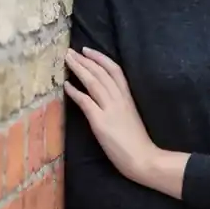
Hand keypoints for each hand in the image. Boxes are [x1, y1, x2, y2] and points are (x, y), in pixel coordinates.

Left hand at [64, 47, 158, 181]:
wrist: (143, 158)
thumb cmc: (137, 142)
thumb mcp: (130, 115)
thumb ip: (119, 104)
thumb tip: (104, 98)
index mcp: (128, 97)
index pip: (115, 70)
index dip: (100, 58)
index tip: (88, 50)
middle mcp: (119, 99)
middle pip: (101, 73)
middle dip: (85, 60)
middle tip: (70, 51)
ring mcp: (110, 109)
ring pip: (93, 82)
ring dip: (79, 69)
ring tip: (67, 60)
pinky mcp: (101, 122)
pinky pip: (86, 102)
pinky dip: (75, 92)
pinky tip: (66, 85)